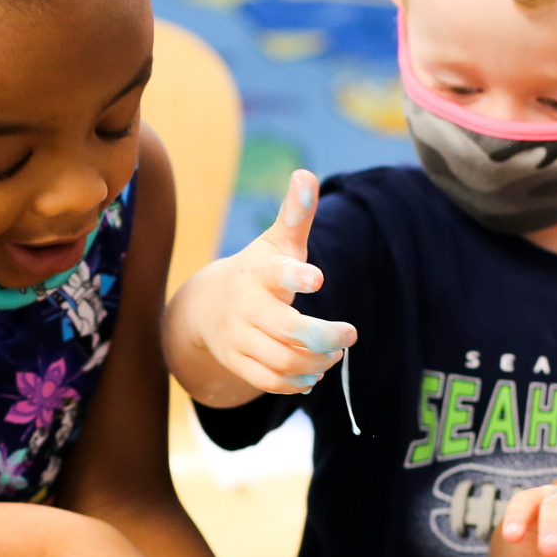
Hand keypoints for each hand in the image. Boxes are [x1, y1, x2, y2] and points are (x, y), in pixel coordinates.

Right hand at [176, 170, 356, 395]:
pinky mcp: (236, 362)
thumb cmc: (259, 270)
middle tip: (349, 335)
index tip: (318, 279)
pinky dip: (296, 382)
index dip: (296, 276)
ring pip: (282, 360)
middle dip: (324, 337)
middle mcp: (245, 306)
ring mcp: (238, 337)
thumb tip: (306, 174)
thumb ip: (296, 213)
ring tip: (334, 355)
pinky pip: (268, 381)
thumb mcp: (278, 242)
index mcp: (258, 272)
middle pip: (286, 330)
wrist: (207, 306)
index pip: (276, 274)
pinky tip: (314, 374)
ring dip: (316, 362)